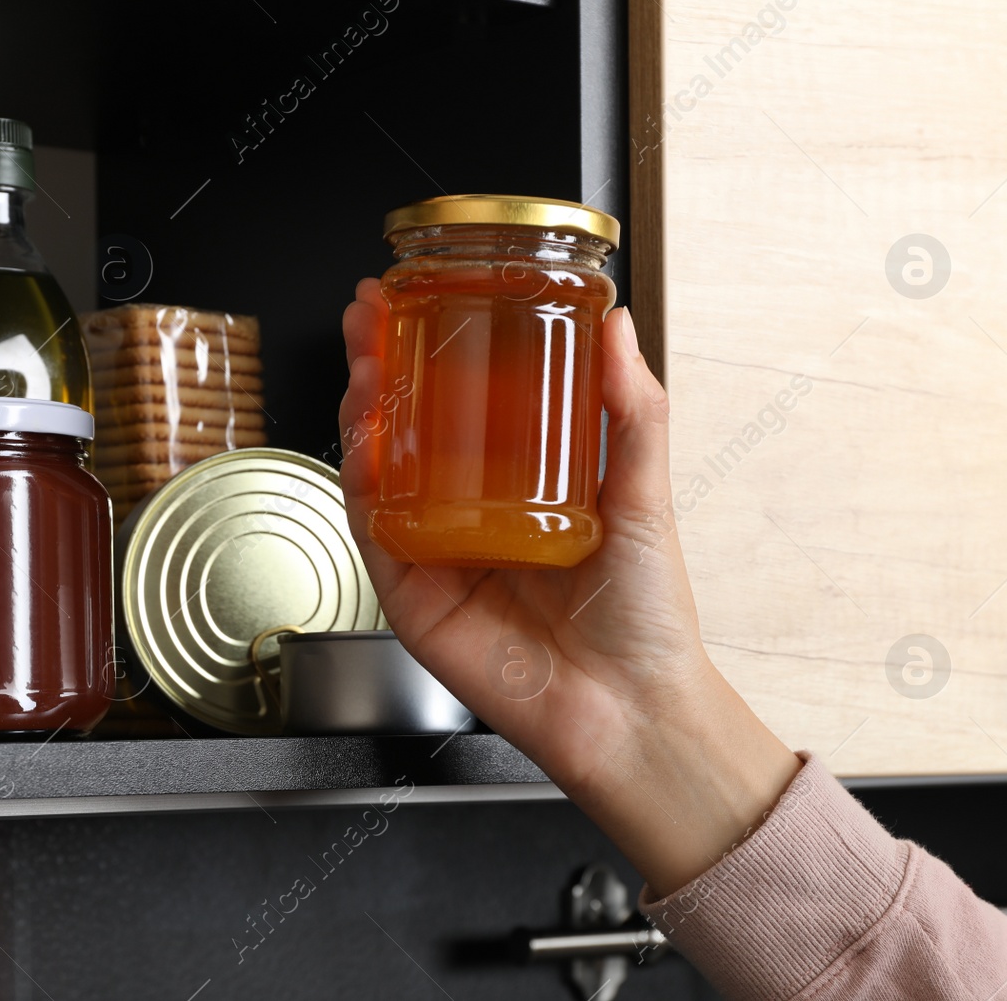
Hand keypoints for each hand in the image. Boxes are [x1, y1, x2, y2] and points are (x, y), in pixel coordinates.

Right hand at [339, 278, 799, 896]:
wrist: (631, 708)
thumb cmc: (644, 614)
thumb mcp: (645, 492)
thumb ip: (632, 409)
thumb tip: (618, 324)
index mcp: (517, 487)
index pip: (459, 405)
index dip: (431, 350)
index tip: (418, 298)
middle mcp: (468, 516)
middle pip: (404, 429)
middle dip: (378, 367)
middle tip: (369, 316)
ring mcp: (436, 555)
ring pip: (377, 472)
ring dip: (361, 411)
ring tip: (364, 361)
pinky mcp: (412, 598)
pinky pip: (375, 533)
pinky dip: (362, 484)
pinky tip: (364, 439)